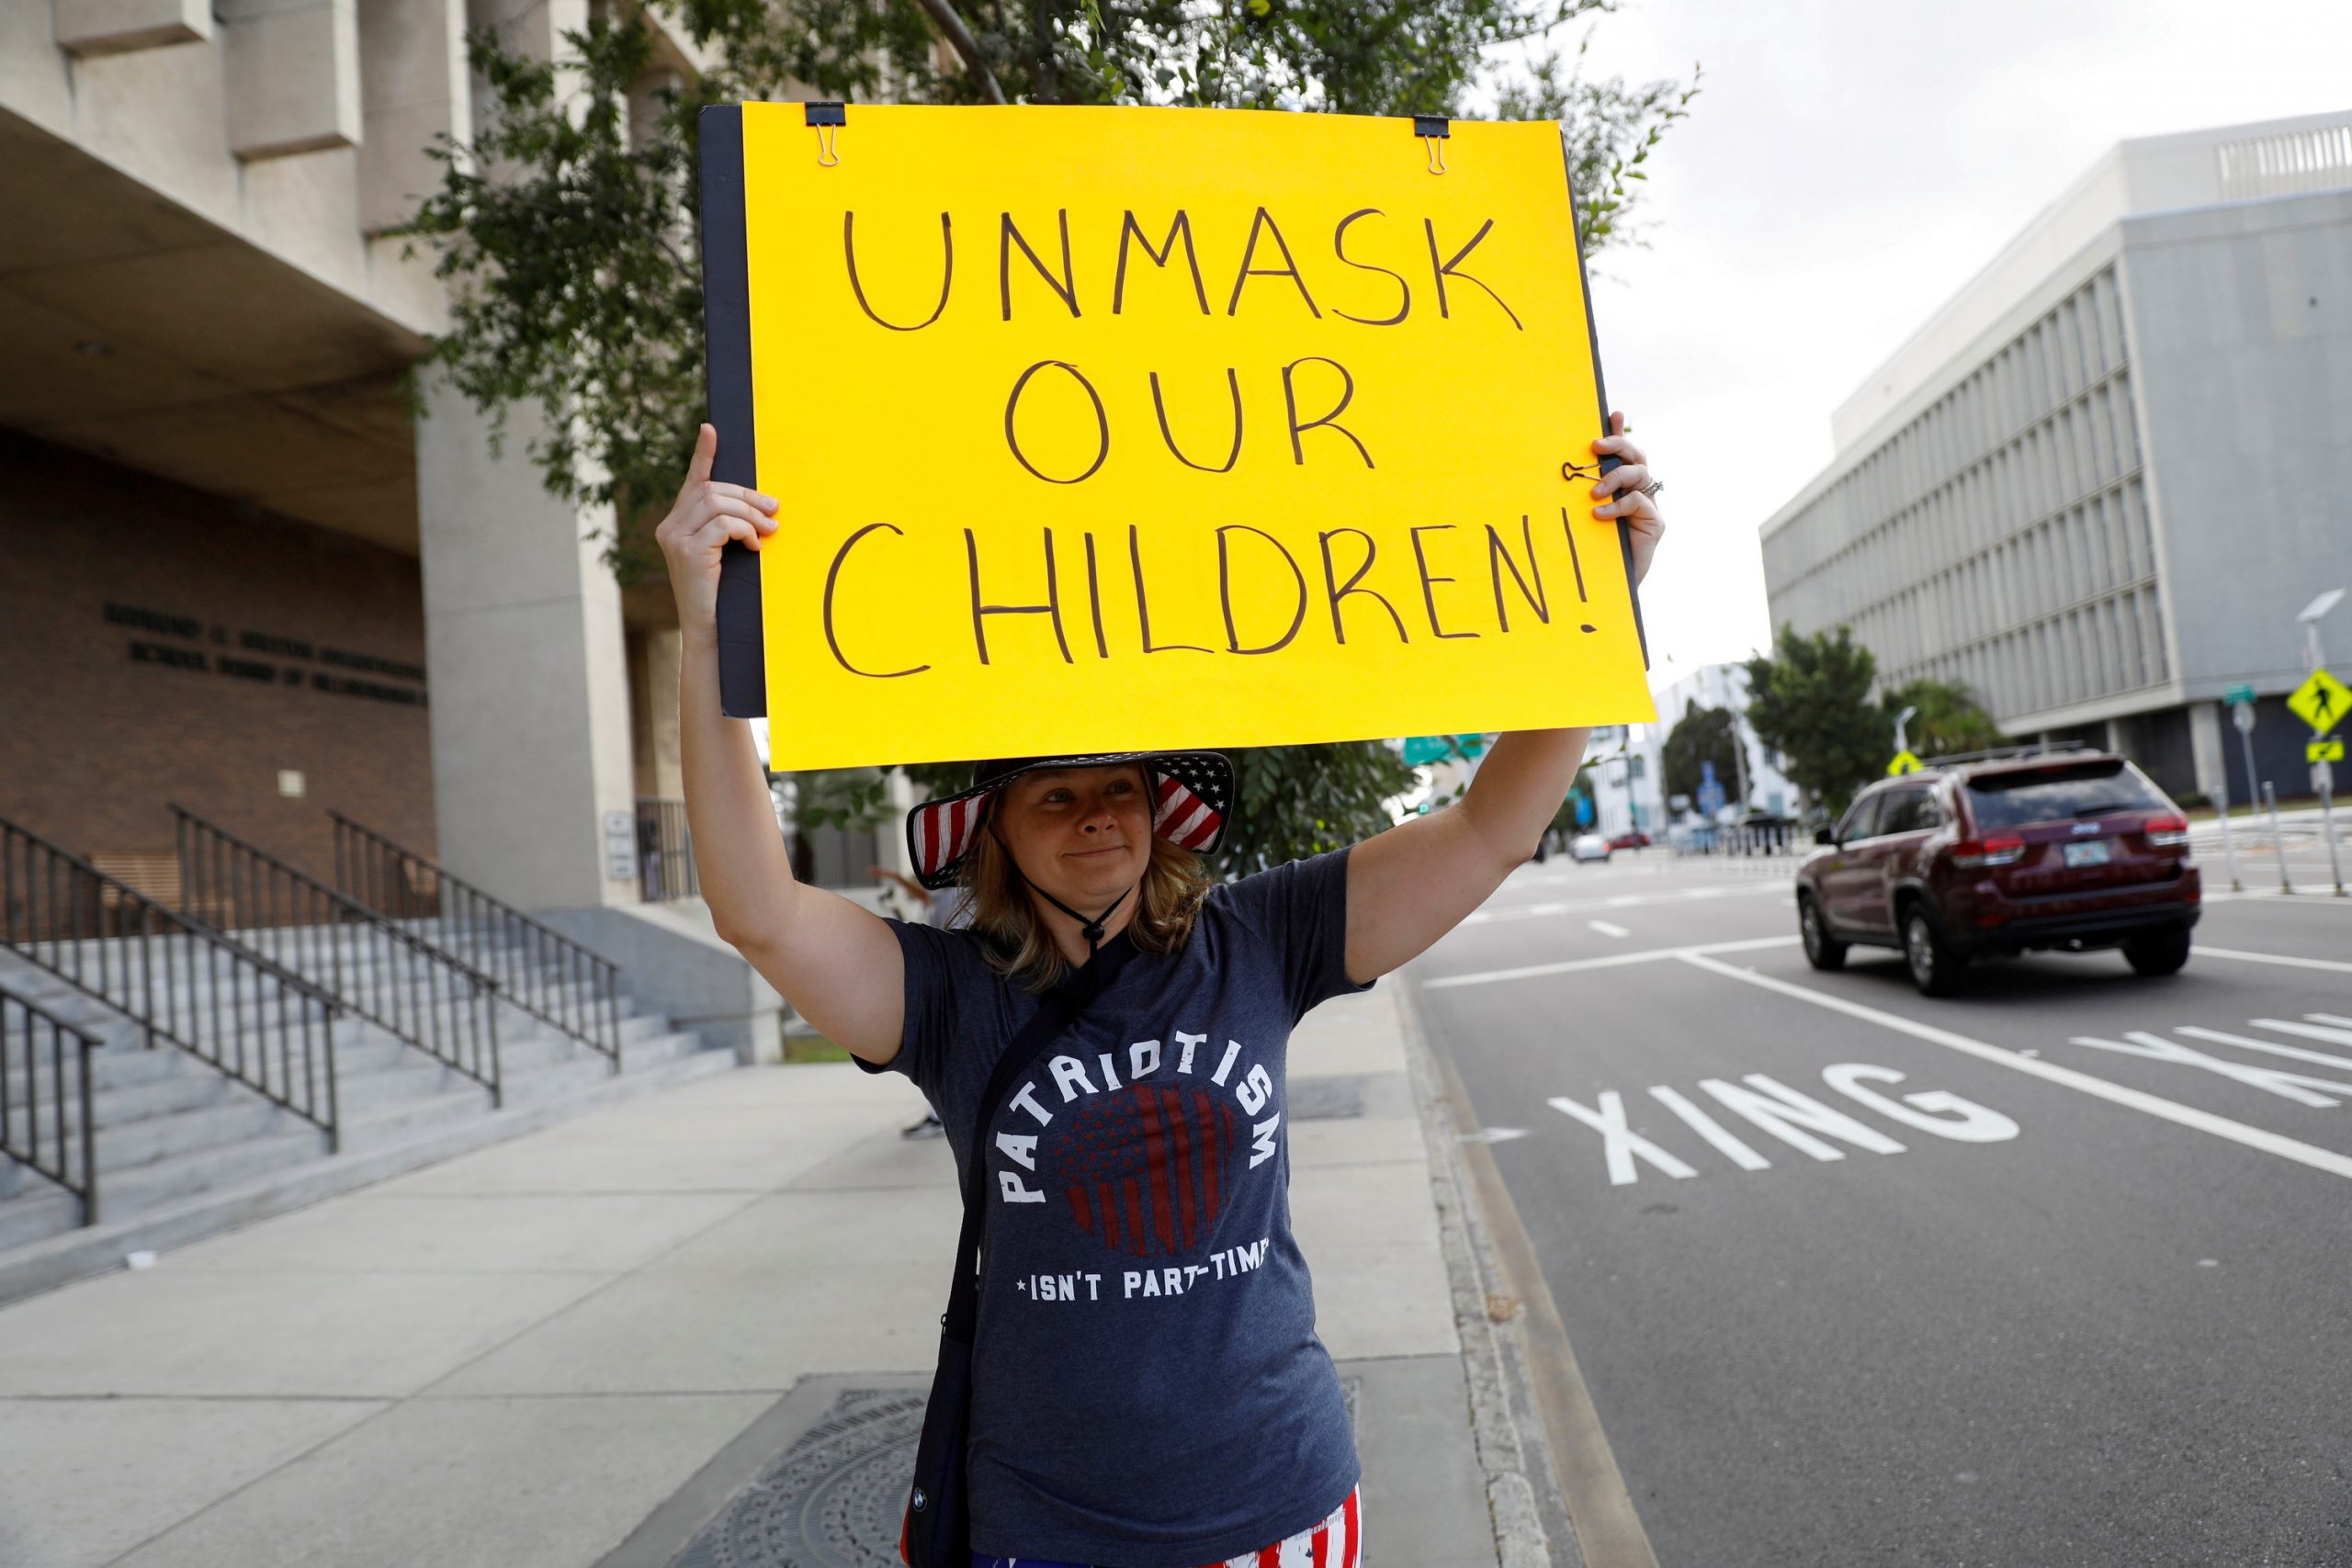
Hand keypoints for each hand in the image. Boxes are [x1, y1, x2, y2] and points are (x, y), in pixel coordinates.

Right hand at [654, 424, 778, 636]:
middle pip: (712, 490)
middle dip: (749, 496)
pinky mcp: (688, 551)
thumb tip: (761, 506)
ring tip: (769, 530)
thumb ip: (727, 529)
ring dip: (751, 514)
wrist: (710, 631)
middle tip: (775, 511)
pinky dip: (744, 530)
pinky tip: (754, 545)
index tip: (711, 429)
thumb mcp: (723, 555)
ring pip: (718, 503)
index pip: (693, 482)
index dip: (703, 454)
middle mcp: (669, 527)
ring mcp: (675, 539)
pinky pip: (723, 524)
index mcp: (675, 524)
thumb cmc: (721, 594)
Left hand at [1589, 411, 1664, 587]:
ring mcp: (1649, 507)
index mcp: (1623, 487)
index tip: (1612, 413)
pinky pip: (1638, 502)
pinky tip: (1600, 515)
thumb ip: (1583, 494)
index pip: (1624, 453)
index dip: (1619, 432)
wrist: (1610, 586)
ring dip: (1616, 477)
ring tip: (1594, 493)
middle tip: (1596, 445)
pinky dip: (1617, 506)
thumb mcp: (1584, 517)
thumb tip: (1565, 474)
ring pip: (1641, 474)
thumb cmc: (1593, 551)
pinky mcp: (1655, 523)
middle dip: (1618, 444)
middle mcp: (1640, 492)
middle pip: (1637, 456)